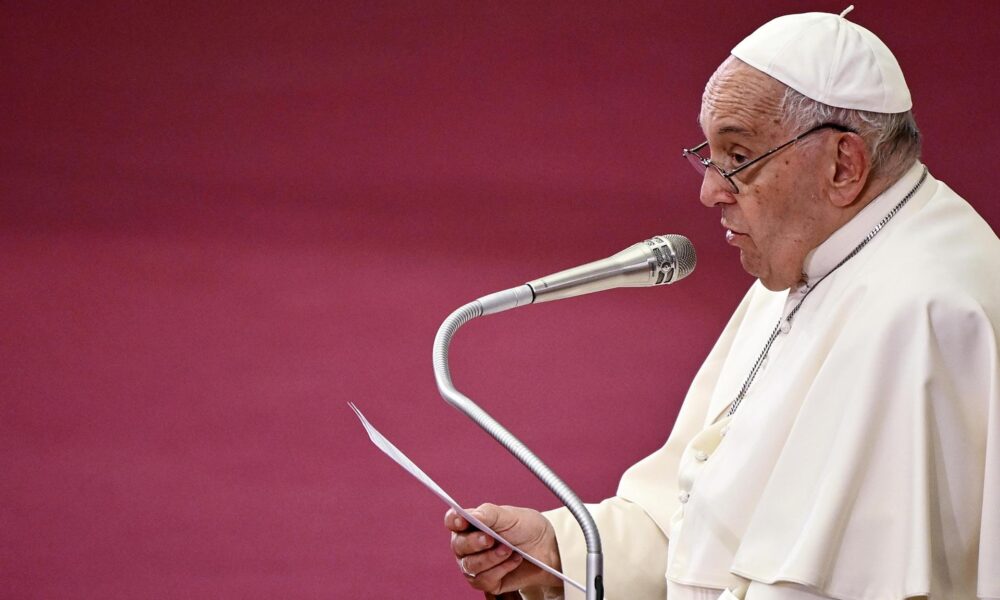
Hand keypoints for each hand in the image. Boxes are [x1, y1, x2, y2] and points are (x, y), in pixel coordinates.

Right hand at [445, 503, 561, 595]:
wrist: (546, 549)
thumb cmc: (526, 529)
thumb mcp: (509, 515)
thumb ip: (487, 514)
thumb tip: (468, 515)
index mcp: (470, 524)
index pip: (452, 521)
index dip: (454, 521)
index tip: (463, 521)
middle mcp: (468, 545)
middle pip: (458, 546)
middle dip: (476, 542)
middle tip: (492, 539)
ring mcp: (475, 564)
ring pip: (470, 565)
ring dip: (492, 558)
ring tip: (509, 549)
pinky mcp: (486, 581)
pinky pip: (484, 580)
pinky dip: (501, 569)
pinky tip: (513, 561)